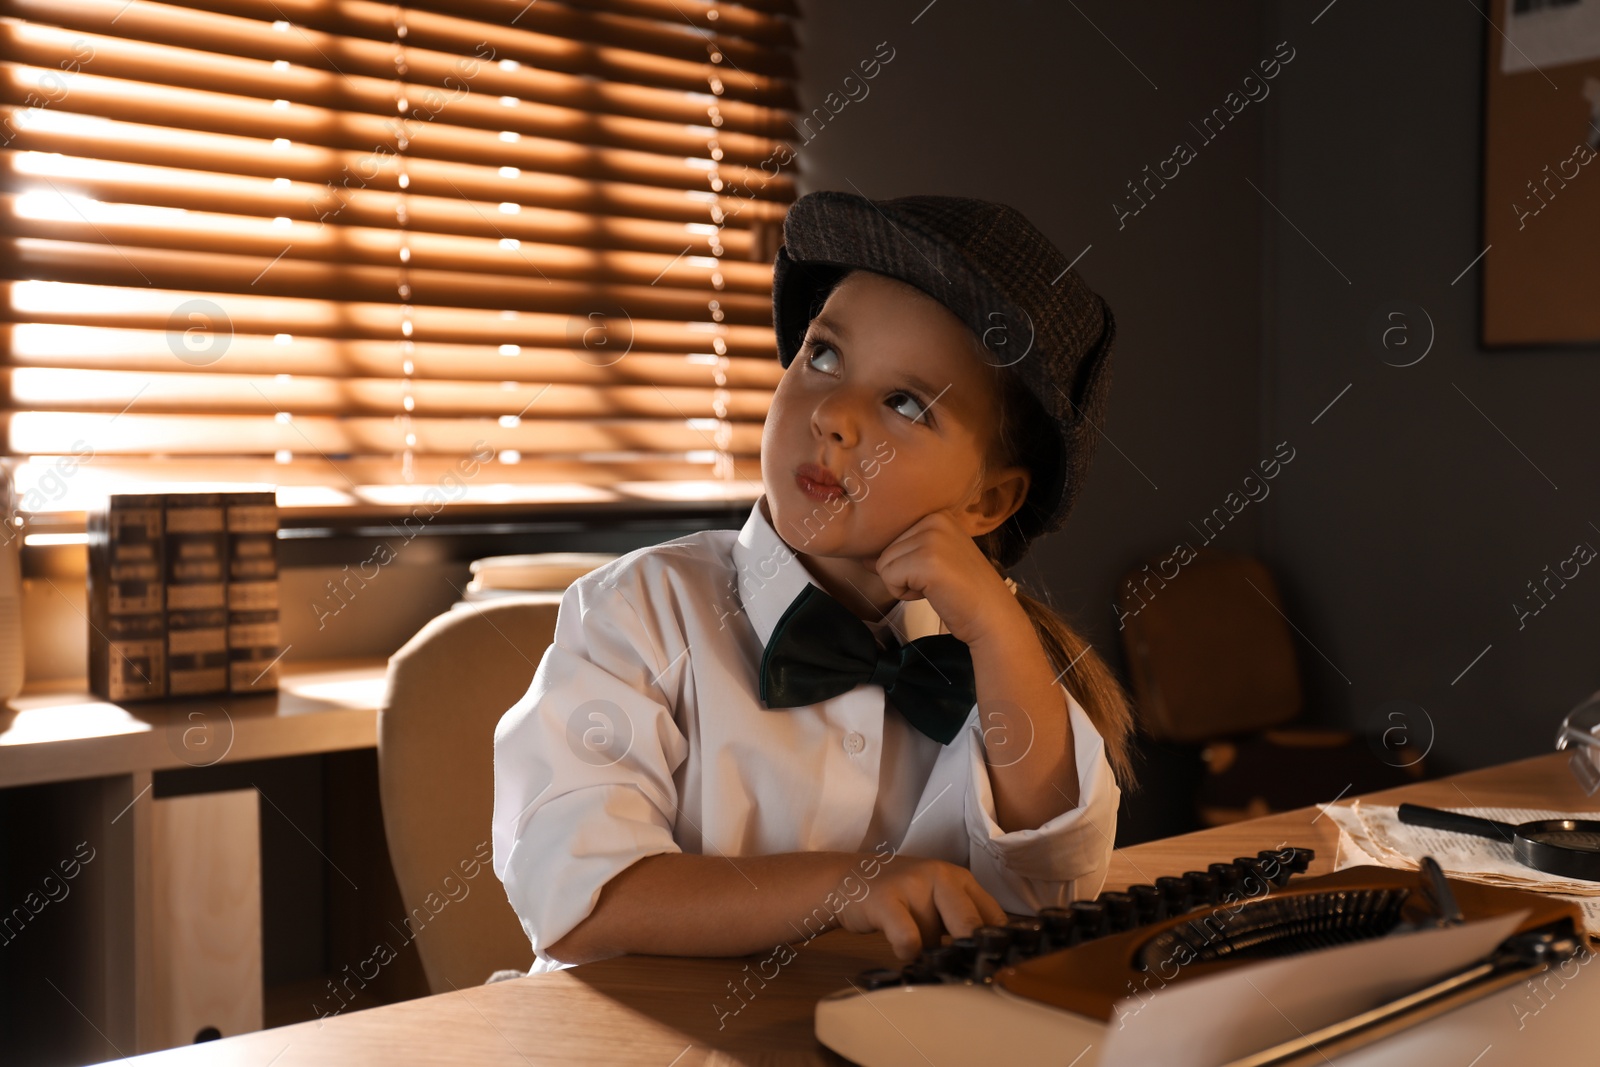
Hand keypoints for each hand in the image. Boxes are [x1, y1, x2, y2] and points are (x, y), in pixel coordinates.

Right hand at [836, 856, 1008, 961]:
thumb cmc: (901, 897)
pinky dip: (907, 951)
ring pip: (934, 938)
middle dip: (969, 952)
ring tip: (913, 941)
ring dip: (926, 951)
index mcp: (960, 879)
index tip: (994, 968)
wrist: (849, 879)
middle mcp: (941, 875)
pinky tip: (901, 948)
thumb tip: (993, 959)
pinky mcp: (886, 899)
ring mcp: (913, 884)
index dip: (998, 947)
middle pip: (970, 923)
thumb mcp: (939, 902)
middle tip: (963, 970)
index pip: (994, 916)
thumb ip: (964, 921)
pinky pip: (908, 938)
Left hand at [865, 509, 1022, 646]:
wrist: (992, 615)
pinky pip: (888, 577)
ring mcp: (931, 538)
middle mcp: (934, 518)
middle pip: (885, 550)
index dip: (905, 563)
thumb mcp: (930, 561)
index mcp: (936, 514)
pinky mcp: (927, 560)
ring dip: (904, 584)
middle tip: (937, 582)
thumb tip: (863, 557)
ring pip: (884, 564)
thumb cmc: (961, 592)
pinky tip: (932, 592)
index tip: (936, 571)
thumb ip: (900, 553)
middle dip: (904, 574)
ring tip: (935, 586)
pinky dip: (905, 593)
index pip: (891, 536)